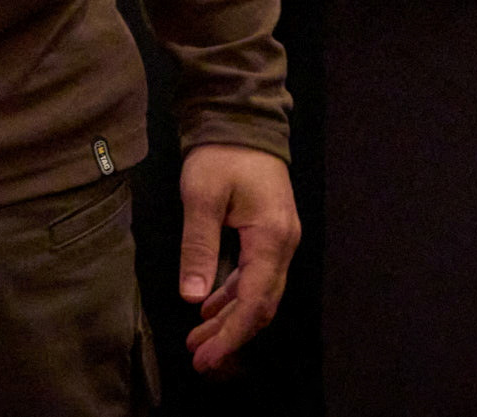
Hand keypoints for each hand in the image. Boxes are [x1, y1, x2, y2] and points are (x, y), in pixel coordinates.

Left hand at [177, 144, 298, 372]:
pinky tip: (210, 307)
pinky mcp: (269, 234)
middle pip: (261, 304)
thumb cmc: (221, 153)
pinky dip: (234, 296)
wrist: (242, 119)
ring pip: (259, 293)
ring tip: (198, 339)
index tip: (206, 356)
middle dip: (231, 334)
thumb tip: (193, 296)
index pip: (254, 300)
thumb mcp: (201, 197)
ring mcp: (280, 239)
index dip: (231, 333)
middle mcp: (283, 243)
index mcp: (270, 236)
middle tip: (199, 357)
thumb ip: (199, 247)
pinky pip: (256, 275)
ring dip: (230, 318)